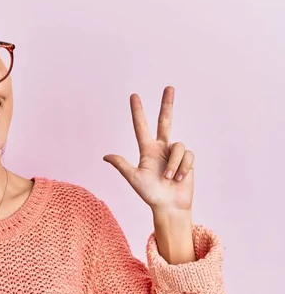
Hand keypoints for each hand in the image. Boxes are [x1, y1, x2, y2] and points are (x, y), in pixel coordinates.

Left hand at [103, 86, 193, 212]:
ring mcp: (174, 153)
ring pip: (178, 147)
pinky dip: (182, 168)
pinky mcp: (187, 160)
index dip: (137, 112)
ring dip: (173, 165)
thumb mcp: (134, 179)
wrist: (169, 206)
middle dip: (167, 104)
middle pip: (165, 121)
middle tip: (169, 87)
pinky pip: (187, 156)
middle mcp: (161, 148)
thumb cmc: (150, 194)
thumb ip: (122, 165)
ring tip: (169, 179)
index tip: (134, 96)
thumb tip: (106, 156)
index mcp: (146, 150)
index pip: (141, 127)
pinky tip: (179, 179)